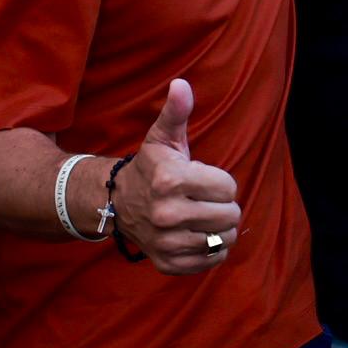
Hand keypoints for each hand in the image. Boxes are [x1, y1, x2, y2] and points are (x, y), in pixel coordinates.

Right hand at [115, 79, 242, 275]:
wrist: (117, 204)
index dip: (220, 182)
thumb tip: (181, 84)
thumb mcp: (162, 137)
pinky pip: (212, 260)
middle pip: (230, 215)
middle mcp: (167, 214)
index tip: (202, 179)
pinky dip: (211, 250)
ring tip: (203, 217)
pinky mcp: (169, 263)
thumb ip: (176, 111)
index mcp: (170, 181)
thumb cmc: (150, 167)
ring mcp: (167, 242)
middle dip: (223, 205)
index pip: (228, 188)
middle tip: (204, 200)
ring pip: (225, 240)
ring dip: (220, 228)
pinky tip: (197, 235)